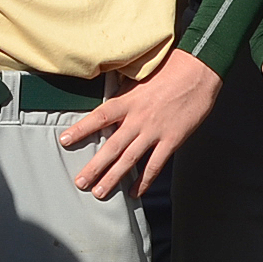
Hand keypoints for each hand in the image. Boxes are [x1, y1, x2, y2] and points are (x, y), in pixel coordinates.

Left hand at [60, 49, 220, 200]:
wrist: (198, 71)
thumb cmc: (169, 69)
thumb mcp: (139, 77)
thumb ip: (123, 93)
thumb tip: (107, 102)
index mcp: (128, 101)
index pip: (99, 117)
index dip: (81, 129)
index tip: (64, 140)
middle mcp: (138, 118)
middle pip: (111, 146)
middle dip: (94, 166)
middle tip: (80, 182)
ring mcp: (155, 131)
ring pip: (130, 159)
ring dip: (114, 177)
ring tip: (100, 192)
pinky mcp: (172, 139)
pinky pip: (155, 164)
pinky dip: (145, 180)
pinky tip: (134, 191)